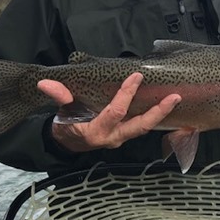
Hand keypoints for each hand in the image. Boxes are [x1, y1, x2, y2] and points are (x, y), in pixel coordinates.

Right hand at [37, 72, 180, 151]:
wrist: (67, 143)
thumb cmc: (65, 125)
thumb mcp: (60, 112)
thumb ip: (58, 96)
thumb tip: (45, 83)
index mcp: (96, 131)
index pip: (116, 111)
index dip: (126, 94)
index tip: (136, 76)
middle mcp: (113, 137)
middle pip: (140, 125)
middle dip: (158, 112)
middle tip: (174, 97)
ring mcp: (121, 138)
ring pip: (144, 127)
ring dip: (160, 114)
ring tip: (174, 99)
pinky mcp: (125, 135)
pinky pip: (141, 127)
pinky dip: (154, 116)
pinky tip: (164, 105)